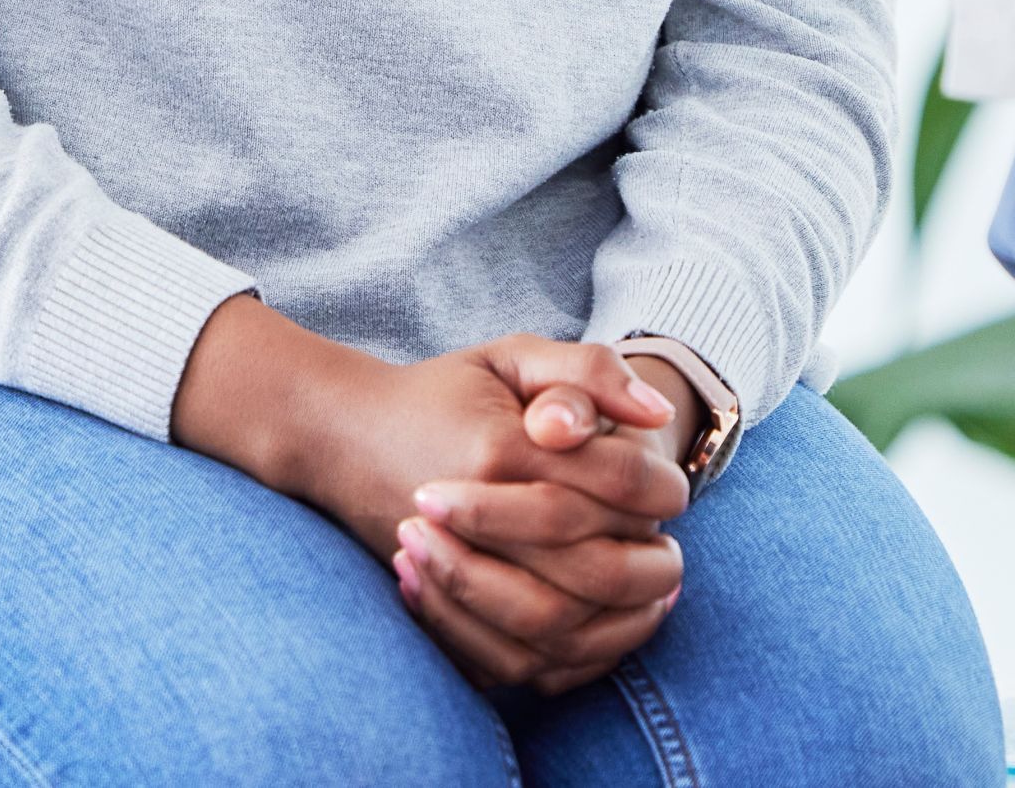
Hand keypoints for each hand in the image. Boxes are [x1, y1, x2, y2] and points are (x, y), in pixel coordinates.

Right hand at [172, 298, 687, 692]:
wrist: (340, 434)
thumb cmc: (440, 391)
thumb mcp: (512, 355)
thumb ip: (588, 369)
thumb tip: (654, 413)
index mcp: (502, 446)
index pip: (615, 482)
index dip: (661, 491)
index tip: (674, 495)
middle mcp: (475, 513)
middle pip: (594, 565)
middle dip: (650, 566)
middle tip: (672, 559)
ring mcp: (451, 567)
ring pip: (557, 622)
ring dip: (618, 620)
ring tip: (649, 599)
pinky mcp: (435, 606)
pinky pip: (511, 658)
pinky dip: (565, 656)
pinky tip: (598, 631)